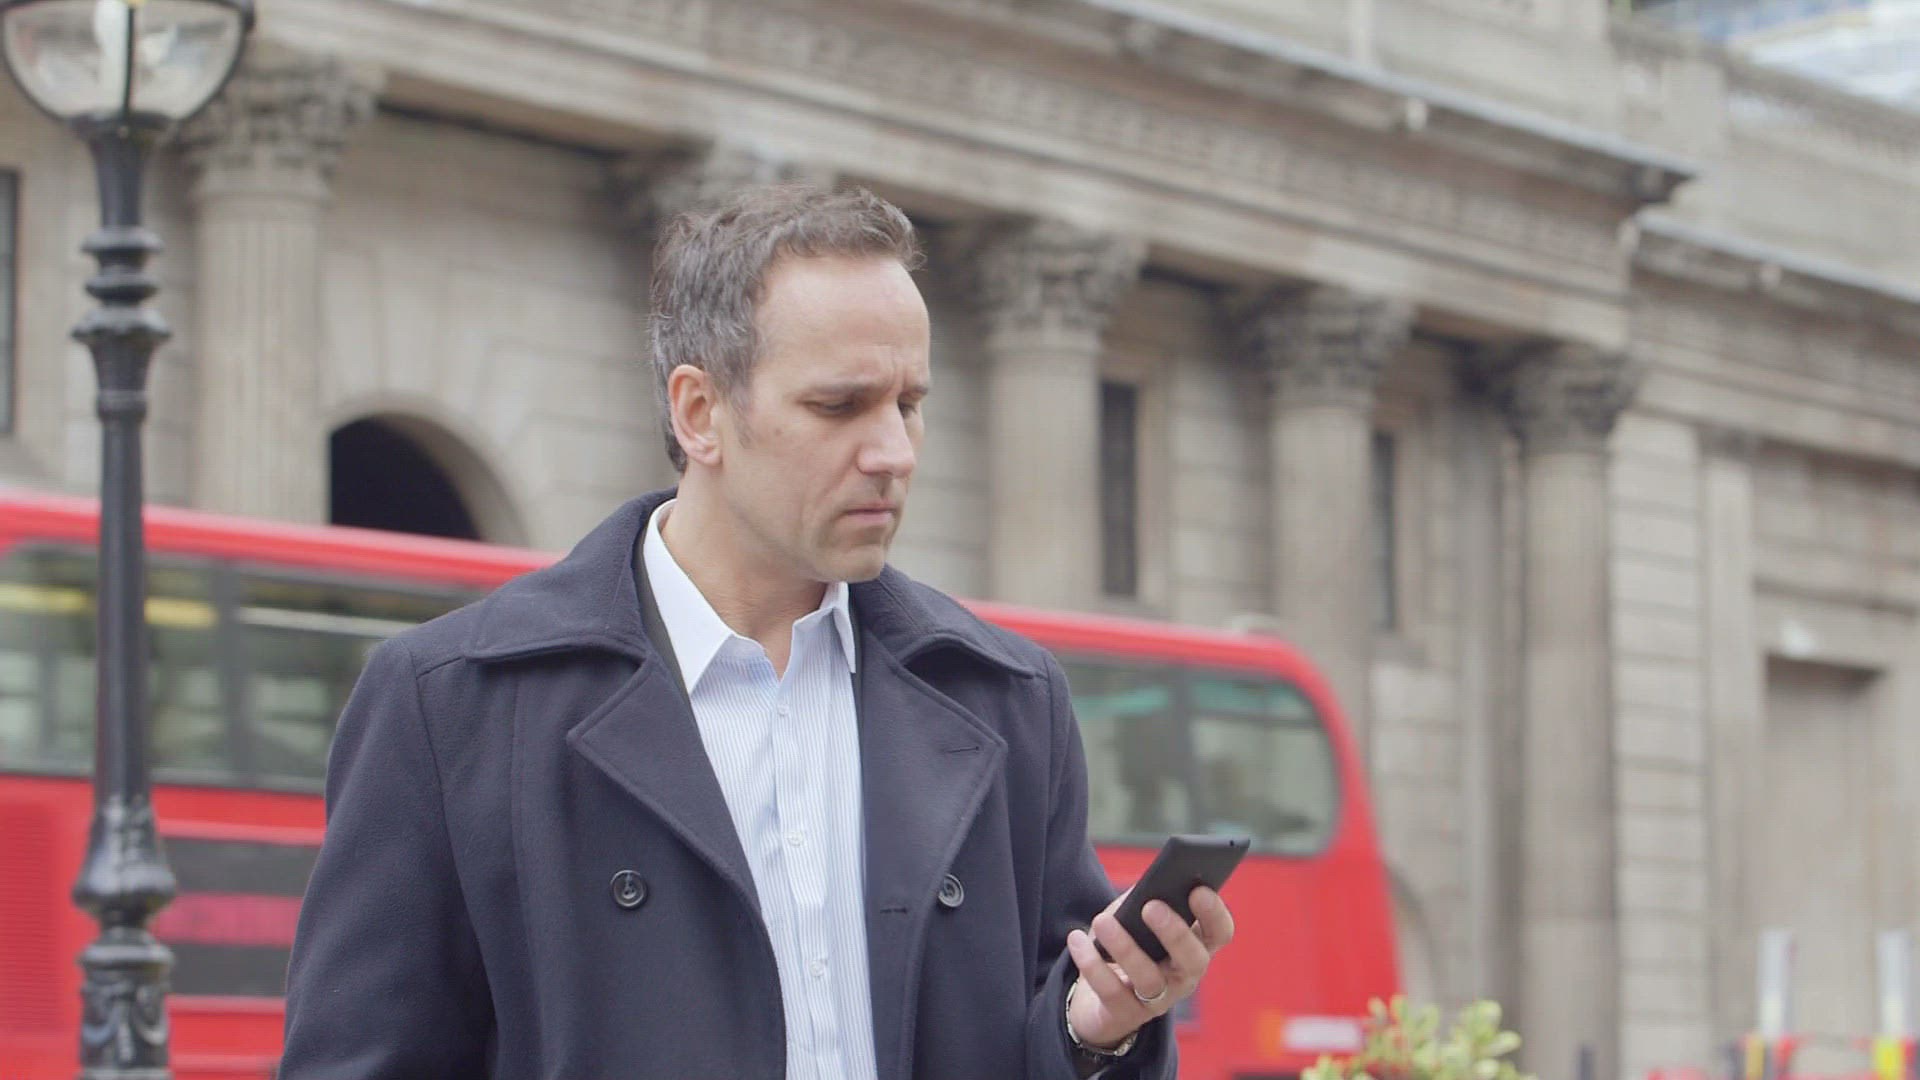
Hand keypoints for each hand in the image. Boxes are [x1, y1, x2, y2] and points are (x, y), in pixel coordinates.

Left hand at [1064, 885, 1234, 1050]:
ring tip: (1102, 921)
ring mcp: (1157, 1000)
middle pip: (1193, 960)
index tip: (1198, 890)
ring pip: (1150, 979)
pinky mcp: (1125, 1014)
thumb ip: (1144, 899)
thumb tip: (1147, 884)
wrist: (1098, 1002)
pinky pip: (1111, 991)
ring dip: (1125, 948)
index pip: (1220, 933)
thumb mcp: (1137, 921)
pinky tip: (1077, 939)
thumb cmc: (1127, 948)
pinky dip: (1091, 963)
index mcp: (1194, 948)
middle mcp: (1183, 978)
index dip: (1215, 913)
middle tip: (1151, 907)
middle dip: (1175, 933)